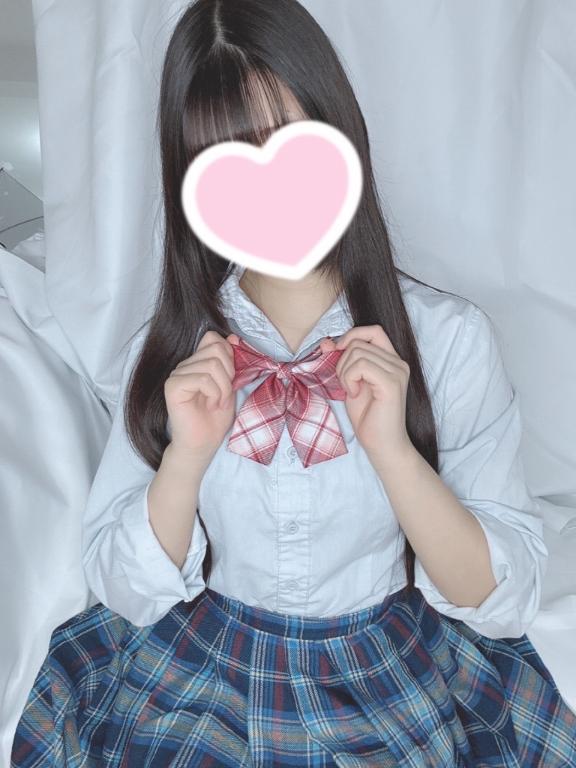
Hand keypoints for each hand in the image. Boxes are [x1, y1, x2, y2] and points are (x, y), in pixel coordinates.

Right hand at [164, 330, 239, 465]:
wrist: (203, 443)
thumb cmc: (216, 417)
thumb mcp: (230, 384)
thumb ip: (230, 360)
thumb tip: (233, 337)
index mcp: (196, 362)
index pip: (213, 338)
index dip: (228, 356)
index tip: (229, 380)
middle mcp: (184, 365)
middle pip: (216, 349)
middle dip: (228, 375)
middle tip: (223, 395)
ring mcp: (177, 374)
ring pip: (212, 364)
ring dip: (223, 388)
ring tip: (217, 403)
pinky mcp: (173, 386)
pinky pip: (203, 378)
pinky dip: (214, 393)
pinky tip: (210, 405)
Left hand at [319, 326, 413, 466]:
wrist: (381, 444)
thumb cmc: (368, 417)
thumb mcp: (348, 383)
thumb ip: (340, 361)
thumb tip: (325, 342)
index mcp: (391, 360)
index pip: (373, 330)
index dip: (351, 336)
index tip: (336, 353)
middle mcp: (398, 362)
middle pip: (359, 341)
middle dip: (342, 361)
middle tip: (346, 384)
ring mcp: (397, 371)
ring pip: (357, 352)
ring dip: (344, 372)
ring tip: (351, 391)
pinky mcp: (392, 382)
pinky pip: (361, 366)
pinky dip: (350, 379)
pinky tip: (354, 394)